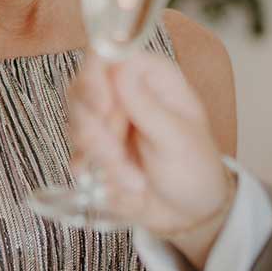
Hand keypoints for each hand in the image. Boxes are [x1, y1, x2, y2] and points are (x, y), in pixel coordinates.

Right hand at [68, 54, 234, 267]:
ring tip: (134, 182)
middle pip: (82, 91)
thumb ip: (146, 105)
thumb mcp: (177, 139)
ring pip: (77, 125)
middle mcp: (123, 91)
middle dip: (97, 132)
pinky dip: (97, 176)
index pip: (107, 55)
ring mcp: (104, 120)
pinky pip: (75, 155)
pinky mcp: (93, 148)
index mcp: (150, 76)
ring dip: (102, 159)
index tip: (102, 108)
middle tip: (117, 158)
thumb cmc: (195, 168)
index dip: (95, 77)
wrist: (189, 215)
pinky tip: (124, 189)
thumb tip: (121, 65)